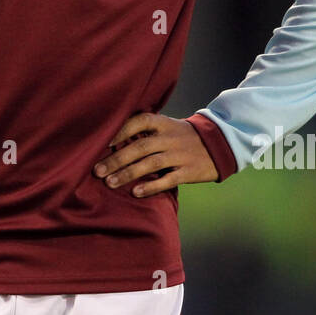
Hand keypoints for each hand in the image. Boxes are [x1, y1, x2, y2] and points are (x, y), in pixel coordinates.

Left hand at [92, 113, 217, 196]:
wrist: (218, 144)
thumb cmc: (182, 136)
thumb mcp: (166, 126)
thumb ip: (144, 131)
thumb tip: (111, 141)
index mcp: (163, 123)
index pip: (139, 122)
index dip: (120, 131)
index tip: (102, 143)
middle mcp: (170, 137)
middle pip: (141, 147)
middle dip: (117, 159)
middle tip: (97, 171)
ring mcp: (180, 154)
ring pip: (151, 163)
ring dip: (128, 174)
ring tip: (110, 183)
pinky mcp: (188, 171)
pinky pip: (168, 180)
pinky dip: (151, 186)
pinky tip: (135, 192)